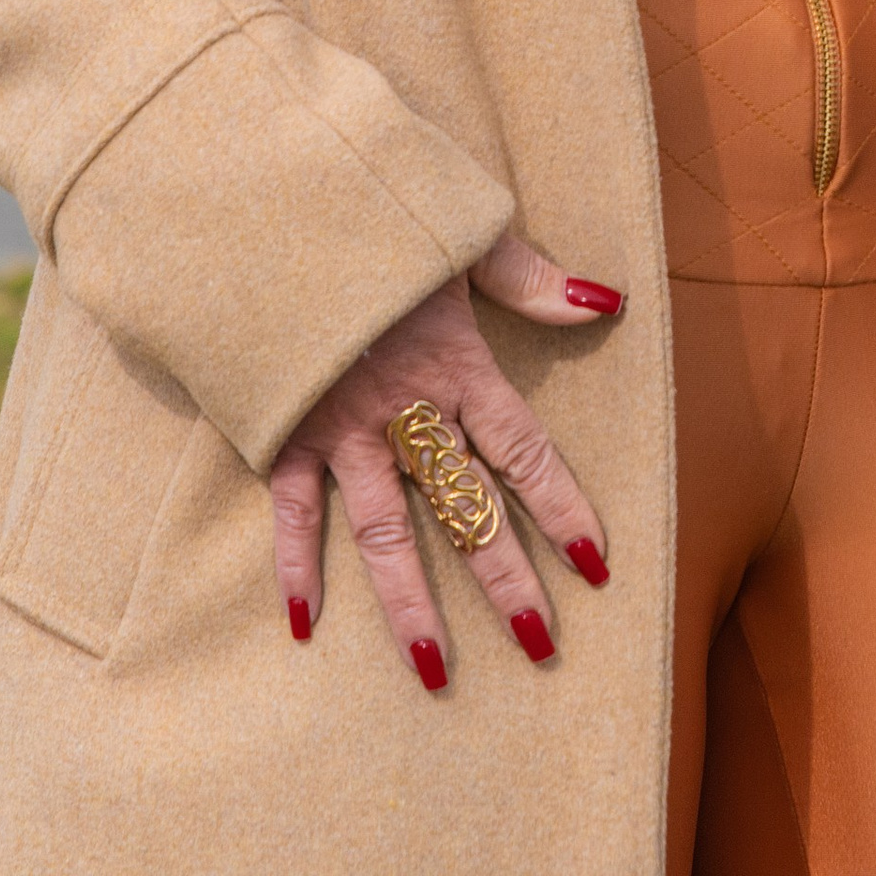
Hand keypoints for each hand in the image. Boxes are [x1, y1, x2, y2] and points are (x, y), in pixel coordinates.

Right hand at [272, 227, 626, 685]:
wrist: (269, 203)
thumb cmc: (376, 208)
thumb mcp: (462, 230)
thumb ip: (530, 277)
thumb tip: (606, 301)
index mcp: (455, 363)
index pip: (522, 451)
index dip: (562, 507)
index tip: (596, 566)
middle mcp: (404, 409)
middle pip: (466, 508)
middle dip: (506, 580)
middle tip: (540, 647)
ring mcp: (341, 427)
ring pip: (384, 534)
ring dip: (410, 604)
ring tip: (435, 672)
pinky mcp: (285, 429)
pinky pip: (292, 510)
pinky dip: (295, 565)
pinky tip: (303, 624)